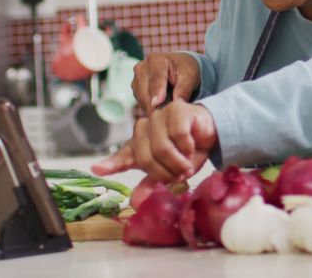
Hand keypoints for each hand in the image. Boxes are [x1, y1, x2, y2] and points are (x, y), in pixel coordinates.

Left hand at [97, 100, 217, 182]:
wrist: (214, 132)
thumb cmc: (190, 150)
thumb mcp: (171, 170)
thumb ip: (154, 183)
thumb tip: (135, 201)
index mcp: (140, 144)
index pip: (123, 156)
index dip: (110, 164)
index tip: (97, 170)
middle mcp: (145, 128)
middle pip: (145, 157)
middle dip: (164, 172)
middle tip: (179, 176)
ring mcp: (159, 117)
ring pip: (161, 147)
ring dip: (178, 162)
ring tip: (187, 165)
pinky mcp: (176, 110)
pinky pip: (178, 135)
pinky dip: (187, 147)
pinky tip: (192, 147)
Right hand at [132, 52, 200, 116]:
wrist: (179, 67)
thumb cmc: (185, 69)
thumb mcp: (190, 76)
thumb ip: (183, 89)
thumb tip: (177, 102)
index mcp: (156, 60)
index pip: (155, 79)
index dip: (157, 92)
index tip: (157, 104)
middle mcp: (142, 67)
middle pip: (145, 91)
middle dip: (155, 105)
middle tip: (167, 117)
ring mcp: (137, 78)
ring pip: (141, 98)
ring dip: (152, 108)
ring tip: (166, 113)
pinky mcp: (136, 88)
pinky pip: (140, 102)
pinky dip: (150, 107)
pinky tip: (161, 110)